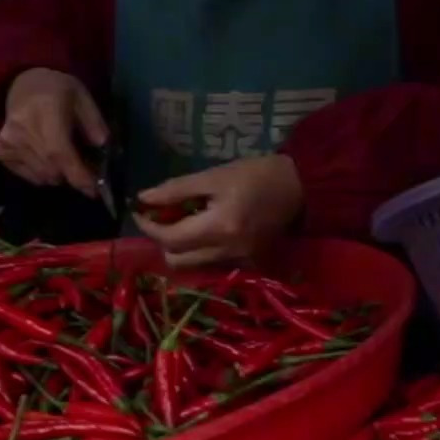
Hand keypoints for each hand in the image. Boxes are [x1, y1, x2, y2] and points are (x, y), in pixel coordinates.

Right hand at [0, 69, 106, 196]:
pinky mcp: (1, 152)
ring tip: (64, 158)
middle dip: (73, 176)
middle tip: (85, 169)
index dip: (78, 175)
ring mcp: (8, 143)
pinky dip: (43, 174)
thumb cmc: (57, 91)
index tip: (94, 191)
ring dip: (59, 175)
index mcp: (45, 113)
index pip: (59, 153)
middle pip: (52, 170)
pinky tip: (45, 155)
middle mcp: (22, 131)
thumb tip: (103, 149)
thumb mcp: (83, 98)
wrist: (23, 84)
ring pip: (42, 177)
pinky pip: (29, 176)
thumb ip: (94, 124)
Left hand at [133, 156, 303, 268]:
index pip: (170, 238)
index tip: (139, 211)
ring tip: (183, 222)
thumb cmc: (256, 174)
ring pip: (193, 265)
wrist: (300, 187)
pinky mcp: (248, 262)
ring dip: (180, 247)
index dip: (148, 226)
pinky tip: (205, 229)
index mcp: (219, 227)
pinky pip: (211, 262)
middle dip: (162, 241)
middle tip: (161, 217)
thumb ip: (176, 189)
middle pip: (177, 260)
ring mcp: (239, 261)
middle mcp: (228, 251)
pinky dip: (200, 250)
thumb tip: (144, 199)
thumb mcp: (214, 176)